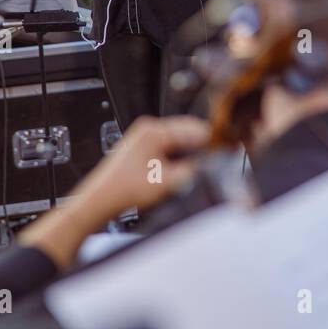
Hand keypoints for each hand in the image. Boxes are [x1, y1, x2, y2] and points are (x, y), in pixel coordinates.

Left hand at [70, 115, 210, 219]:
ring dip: (190, 152)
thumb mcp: (167, 181)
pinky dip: (178, 157)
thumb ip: (193, 170)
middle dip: (201, 146)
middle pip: (187, 132)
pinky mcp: (143, 149)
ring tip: (200, 166)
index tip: (225, 149)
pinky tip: (183, 169)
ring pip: (179, 140)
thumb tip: (210, 164)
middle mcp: (149, 129)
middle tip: (216, 159)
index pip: (193, 128)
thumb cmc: (124, 189)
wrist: (101, 200)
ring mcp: (145, 138)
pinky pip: (169, 148)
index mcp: (154, 130)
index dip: (212, 140)